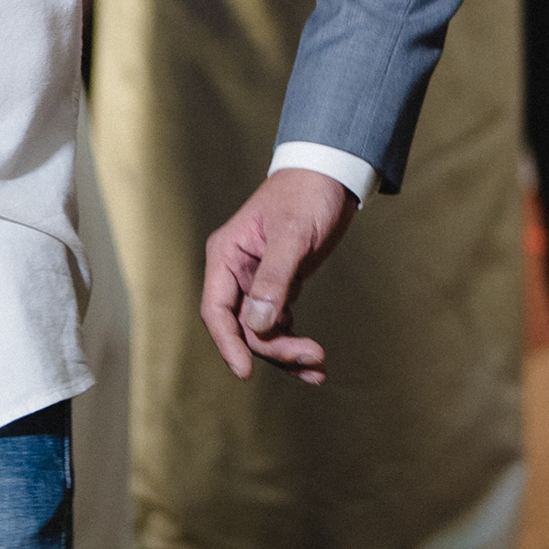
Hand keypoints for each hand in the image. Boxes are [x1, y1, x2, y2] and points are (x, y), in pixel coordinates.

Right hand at [202, 167, 358, 382]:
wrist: (332, 175)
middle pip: (243, 327)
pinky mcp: (279, 288)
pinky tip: (315, 364)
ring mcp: (257, 282)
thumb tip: (257, 324)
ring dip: (287, 353)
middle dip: (274, 348)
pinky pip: (280, 325)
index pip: (216, 310)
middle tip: (312, 357)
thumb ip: (274, 278)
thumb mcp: (293, 234)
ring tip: (318, 369)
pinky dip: (295, 344)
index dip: (228, 344)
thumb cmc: (307, 194)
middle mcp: (236, 272)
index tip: (246, 372)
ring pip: (262, 332)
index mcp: (226, 255)